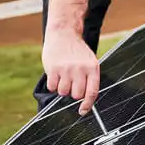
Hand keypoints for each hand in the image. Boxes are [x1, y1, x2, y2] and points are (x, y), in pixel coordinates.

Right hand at [41, 0, 99, 114]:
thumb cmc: (78, 51)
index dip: (88, 105)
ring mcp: (66, 69)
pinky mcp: (53, 68)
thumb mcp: (90, 61)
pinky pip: (52, 87)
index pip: (92, 92)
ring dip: (62, 88)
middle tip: (72, 83)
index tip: (83, 111)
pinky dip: (53, 84)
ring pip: (63, 92)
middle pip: (76, 95)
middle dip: (73, 93)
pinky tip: (56, 74)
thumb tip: (85, 100)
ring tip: (64, 76)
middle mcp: (80, 69)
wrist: (64, 33)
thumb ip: (89, 78)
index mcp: (93, 68)